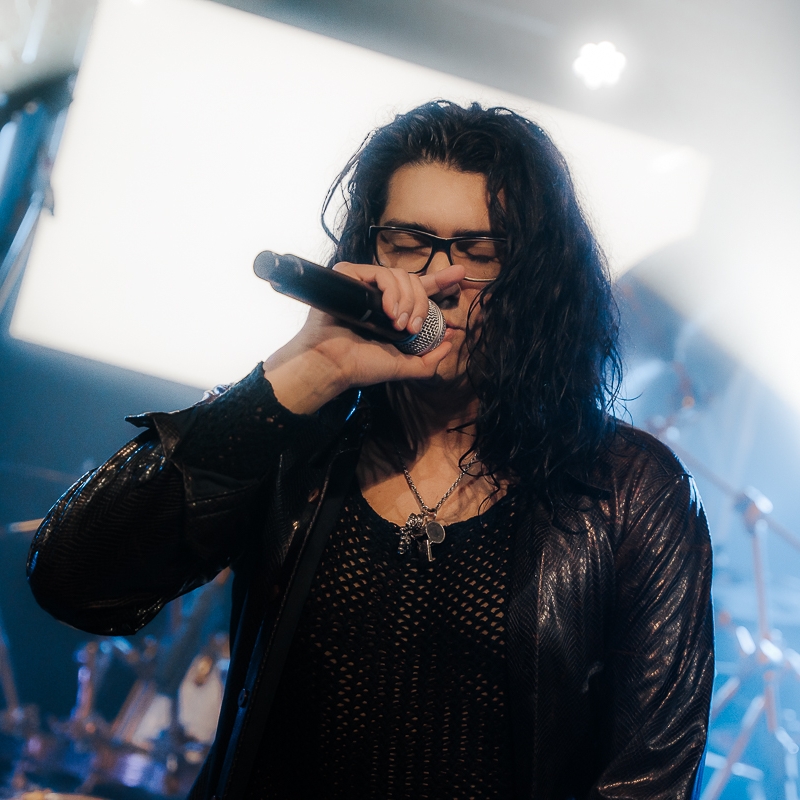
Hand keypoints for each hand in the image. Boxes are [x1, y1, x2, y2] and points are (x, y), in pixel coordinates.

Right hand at [262, 262, 465, 413]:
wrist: (334, 364)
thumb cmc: (361, 365)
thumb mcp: (404, 365)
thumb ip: (429, 359)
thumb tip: (451, 342)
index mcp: (392, 310)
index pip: (419, 289)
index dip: (440, 280)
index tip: (460, 275)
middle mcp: (379, 294)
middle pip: (414, 281)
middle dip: (422, 304)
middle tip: (413, 328)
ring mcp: (364, 283)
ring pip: (400, 276)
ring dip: (407, 301)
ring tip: (398, 324)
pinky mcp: (349, 275)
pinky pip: (380, 272)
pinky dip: (390, 291)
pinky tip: (388, 311)